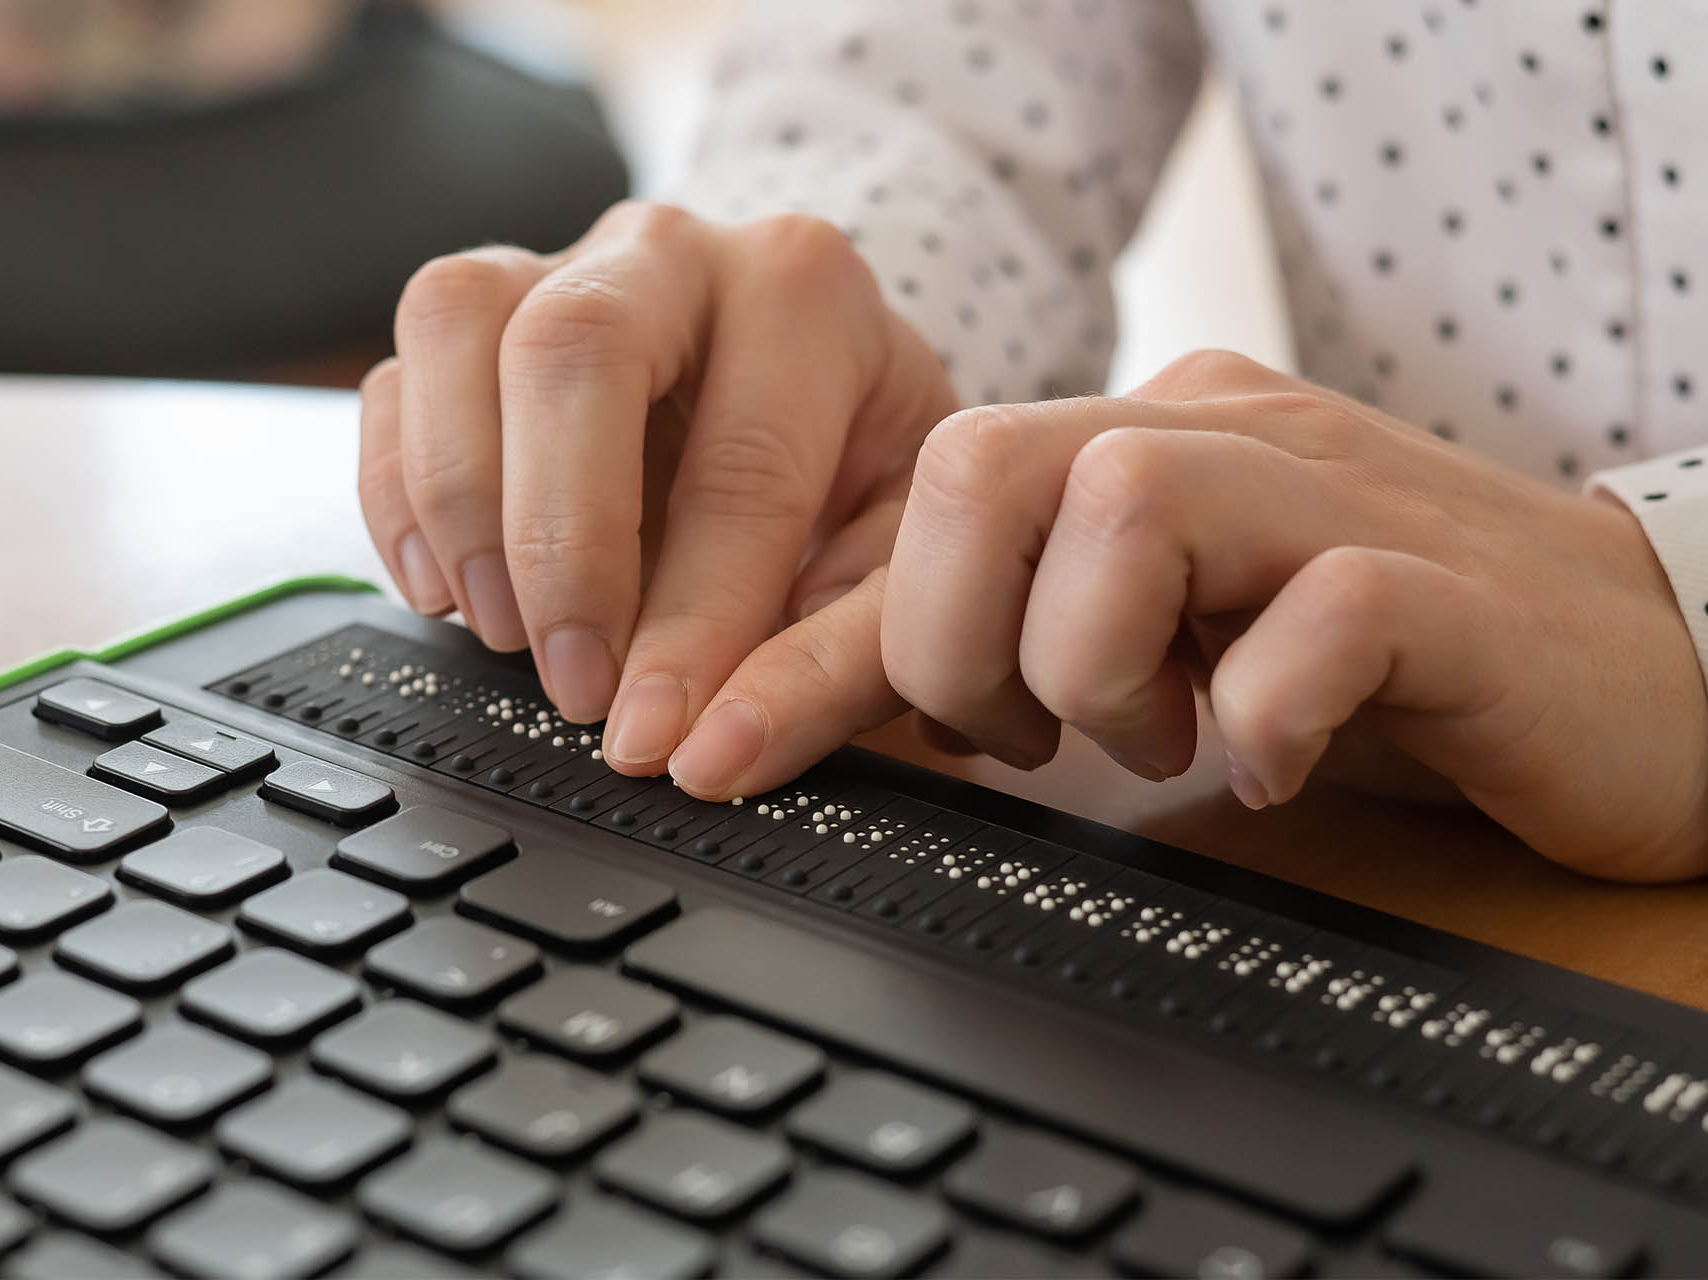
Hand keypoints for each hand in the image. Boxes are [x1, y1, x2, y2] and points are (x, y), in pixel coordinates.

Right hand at [358, 201, 956, 770]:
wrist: (822, 399)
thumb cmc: (861, 479)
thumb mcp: (899, 572)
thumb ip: (829, 666)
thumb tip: (716, 752)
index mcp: (809, 297)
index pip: (738, 464)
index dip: (691, 620)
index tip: (655, 731)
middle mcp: (676, 255)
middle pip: (573, 346)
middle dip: (559, 541)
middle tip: (573, 682)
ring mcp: (559, 266)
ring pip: (457, 322)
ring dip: (461, 499)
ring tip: (503, 630)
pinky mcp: (477, 320)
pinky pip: (397, 373)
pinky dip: (396, 491)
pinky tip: (445, 590)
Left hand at [671, 351, 1707, 881]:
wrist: (1635, 664)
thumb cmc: (1376, 665)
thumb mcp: (1167, 656)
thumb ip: (1020, 661)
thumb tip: (840, 714)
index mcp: (1132, 451)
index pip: (921, 512)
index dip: (798, 647)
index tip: (708, 756)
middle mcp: (1213, 443)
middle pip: (986, 468)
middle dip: (955, 641)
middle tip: (1031, 737)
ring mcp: (1332, 497)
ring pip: (1124, 509)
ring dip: (1097, 668)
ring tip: (1166, 735)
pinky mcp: (1443, 584)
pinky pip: (1317, 609)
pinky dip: (1263, 710)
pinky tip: (1277, 757)